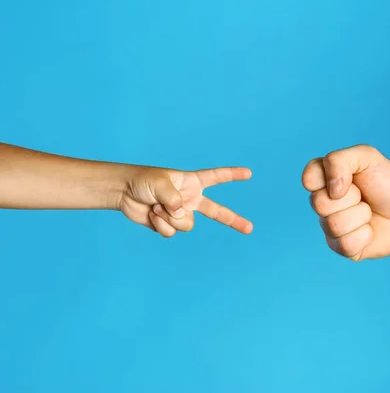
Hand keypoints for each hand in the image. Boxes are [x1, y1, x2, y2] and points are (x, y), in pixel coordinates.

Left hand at [118, 166, 252, 236]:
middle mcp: (190, 199)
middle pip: (217, 212)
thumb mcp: (160, 184)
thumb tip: (181, 215)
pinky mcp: (169, 225)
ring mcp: (180, 213)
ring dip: (170, 218)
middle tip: (250, 228)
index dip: (232, 175)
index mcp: (192, 183)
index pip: (216, 177)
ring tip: (157, 207)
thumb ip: (174, 199)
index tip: (248, 173)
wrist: (123, 192)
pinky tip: (152, 215)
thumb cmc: (143, 181)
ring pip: (187, 225)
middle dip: (234, 220)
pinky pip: (172, 232)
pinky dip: (161, 225)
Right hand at [302, 145, 389, 260]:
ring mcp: (330, 226)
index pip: (309, 179)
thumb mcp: (367, 156)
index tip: (352, 180)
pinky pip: (344, 245)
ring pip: (333, 225)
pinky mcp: (342, 247)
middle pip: (319, 204)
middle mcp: (324, 203)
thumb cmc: (389, 182)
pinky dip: (364, 236)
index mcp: (325, 179)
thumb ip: (339, 160)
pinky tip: (371, 231)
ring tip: (369, 213)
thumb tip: (331, 190)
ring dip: (360, 217)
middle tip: (364, 197)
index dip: (332, 179)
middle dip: (351, 199)